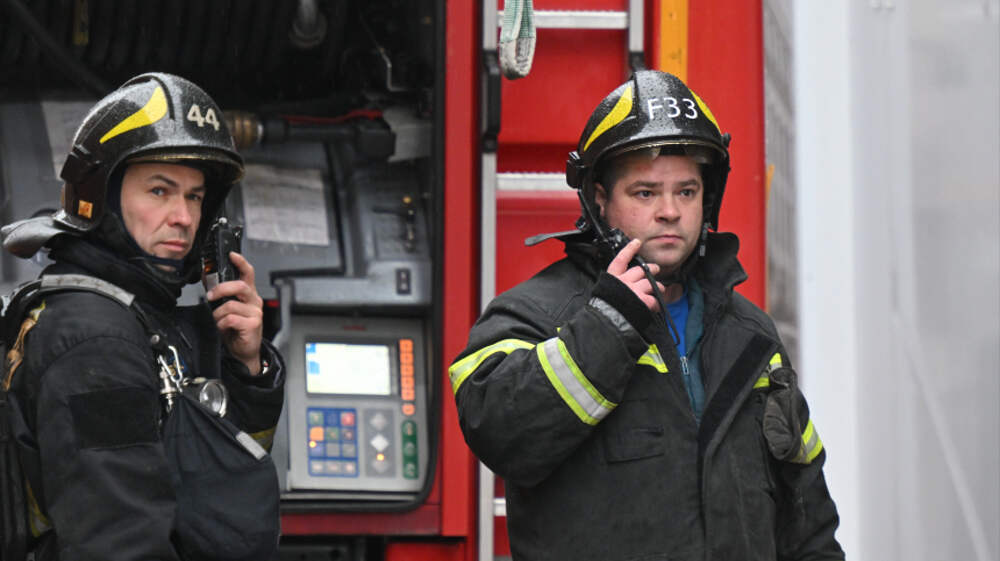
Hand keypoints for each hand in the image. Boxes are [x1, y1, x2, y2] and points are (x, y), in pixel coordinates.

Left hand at [206, 251, 263, 374]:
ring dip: (218, 315)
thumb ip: (221, 294)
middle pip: (239, 286)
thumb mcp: (226, 308)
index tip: (231, 255)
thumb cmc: (235, 329)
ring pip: (230, 305)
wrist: (243, 350)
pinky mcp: (253, 324)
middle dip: (221, 289)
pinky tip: (224, 328)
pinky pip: (230, 319)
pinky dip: (222, 324)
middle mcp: (254, 301)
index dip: (240, 262)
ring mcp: (255, 313)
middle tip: (211, 296)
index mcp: (249, 294)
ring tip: (219, 321)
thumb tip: (206, 279)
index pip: (248, 273)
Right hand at [607, 239, 664, 311]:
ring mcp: (633, 289)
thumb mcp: (603, 293)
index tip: (636, 242)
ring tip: (660, 290)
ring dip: (657, 287)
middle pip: (640, 270)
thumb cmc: (603, 309)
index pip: (621, 259)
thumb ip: (613, 287)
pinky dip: (656, 304)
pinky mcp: (642, 299)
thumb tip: (621, 288)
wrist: (606, 319)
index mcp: (611, 278)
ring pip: (650, 283)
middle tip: (656, 269)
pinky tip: (656, 306)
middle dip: (651, 269)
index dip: (629, 250)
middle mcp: (623, 281)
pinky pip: (654, 299)